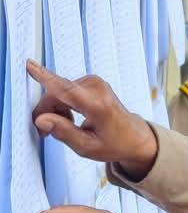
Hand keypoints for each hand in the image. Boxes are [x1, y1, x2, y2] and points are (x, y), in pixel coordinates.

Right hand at [28, 60, 158, 181]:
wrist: (134, 137)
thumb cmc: (115, 144)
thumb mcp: (88, 147)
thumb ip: (63, 132)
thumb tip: (41, 120)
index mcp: (99, 106)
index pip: (67, 90)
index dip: (45, 78)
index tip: (29, 65)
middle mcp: (98, 89)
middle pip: (57, 94)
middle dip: (47, 112)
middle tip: (46, 133)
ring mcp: (95, 82)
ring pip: (58, 92)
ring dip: (56, 109)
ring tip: (67, 126)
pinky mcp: (91, 81)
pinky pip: (65, 89)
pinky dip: (63, 104)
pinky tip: (71, 117)